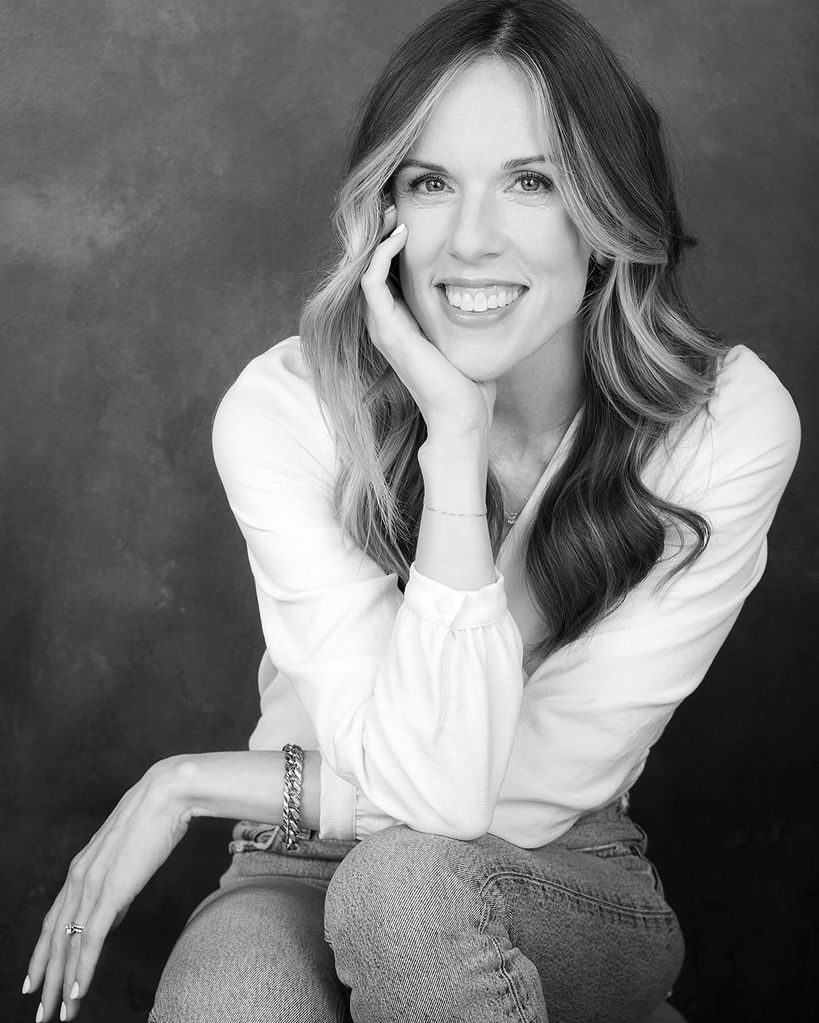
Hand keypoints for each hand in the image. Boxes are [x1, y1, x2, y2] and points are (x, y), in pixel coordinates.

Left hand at [25, 758, 191, 1020]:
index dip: (42, 952)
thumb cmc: (157, 817)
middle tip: (39, 1012)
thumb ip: (116, 885)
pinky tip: (77, 993)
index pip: (55, 919)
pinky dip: (82, 970)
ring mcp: (92, 885)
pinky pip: (91, 940)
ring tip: (58, 1015)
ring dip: (60, 983)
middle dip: (45, 978)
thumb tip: (114, 914)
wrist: (169, 794)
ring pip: (68, 945)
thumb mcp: (129, 855)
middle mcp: (78, 878)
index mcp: (82, 867)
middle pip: (53, 938)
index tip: (36, 980)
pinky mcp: (110, 891)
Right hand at [361, 205, 496, 438]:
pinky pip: (371, 280)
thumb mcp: (464, 338)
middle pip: (370, 268)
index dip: (393, 246)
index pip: (387, 276)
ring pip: (365, 269)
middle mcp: (385, 324)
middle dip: (381, 235)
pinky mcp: (387, 329)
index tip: (410, 218)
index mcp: (401, 325)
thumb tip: (488, 294)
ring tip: (393, 211)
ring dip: (377, 238)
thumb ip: (465, 316)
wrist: (462, 416)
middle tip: (395, 204)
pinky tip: (399, 234)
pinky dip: (381, 254)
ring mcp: (382, 327)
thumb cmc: (469, 383)